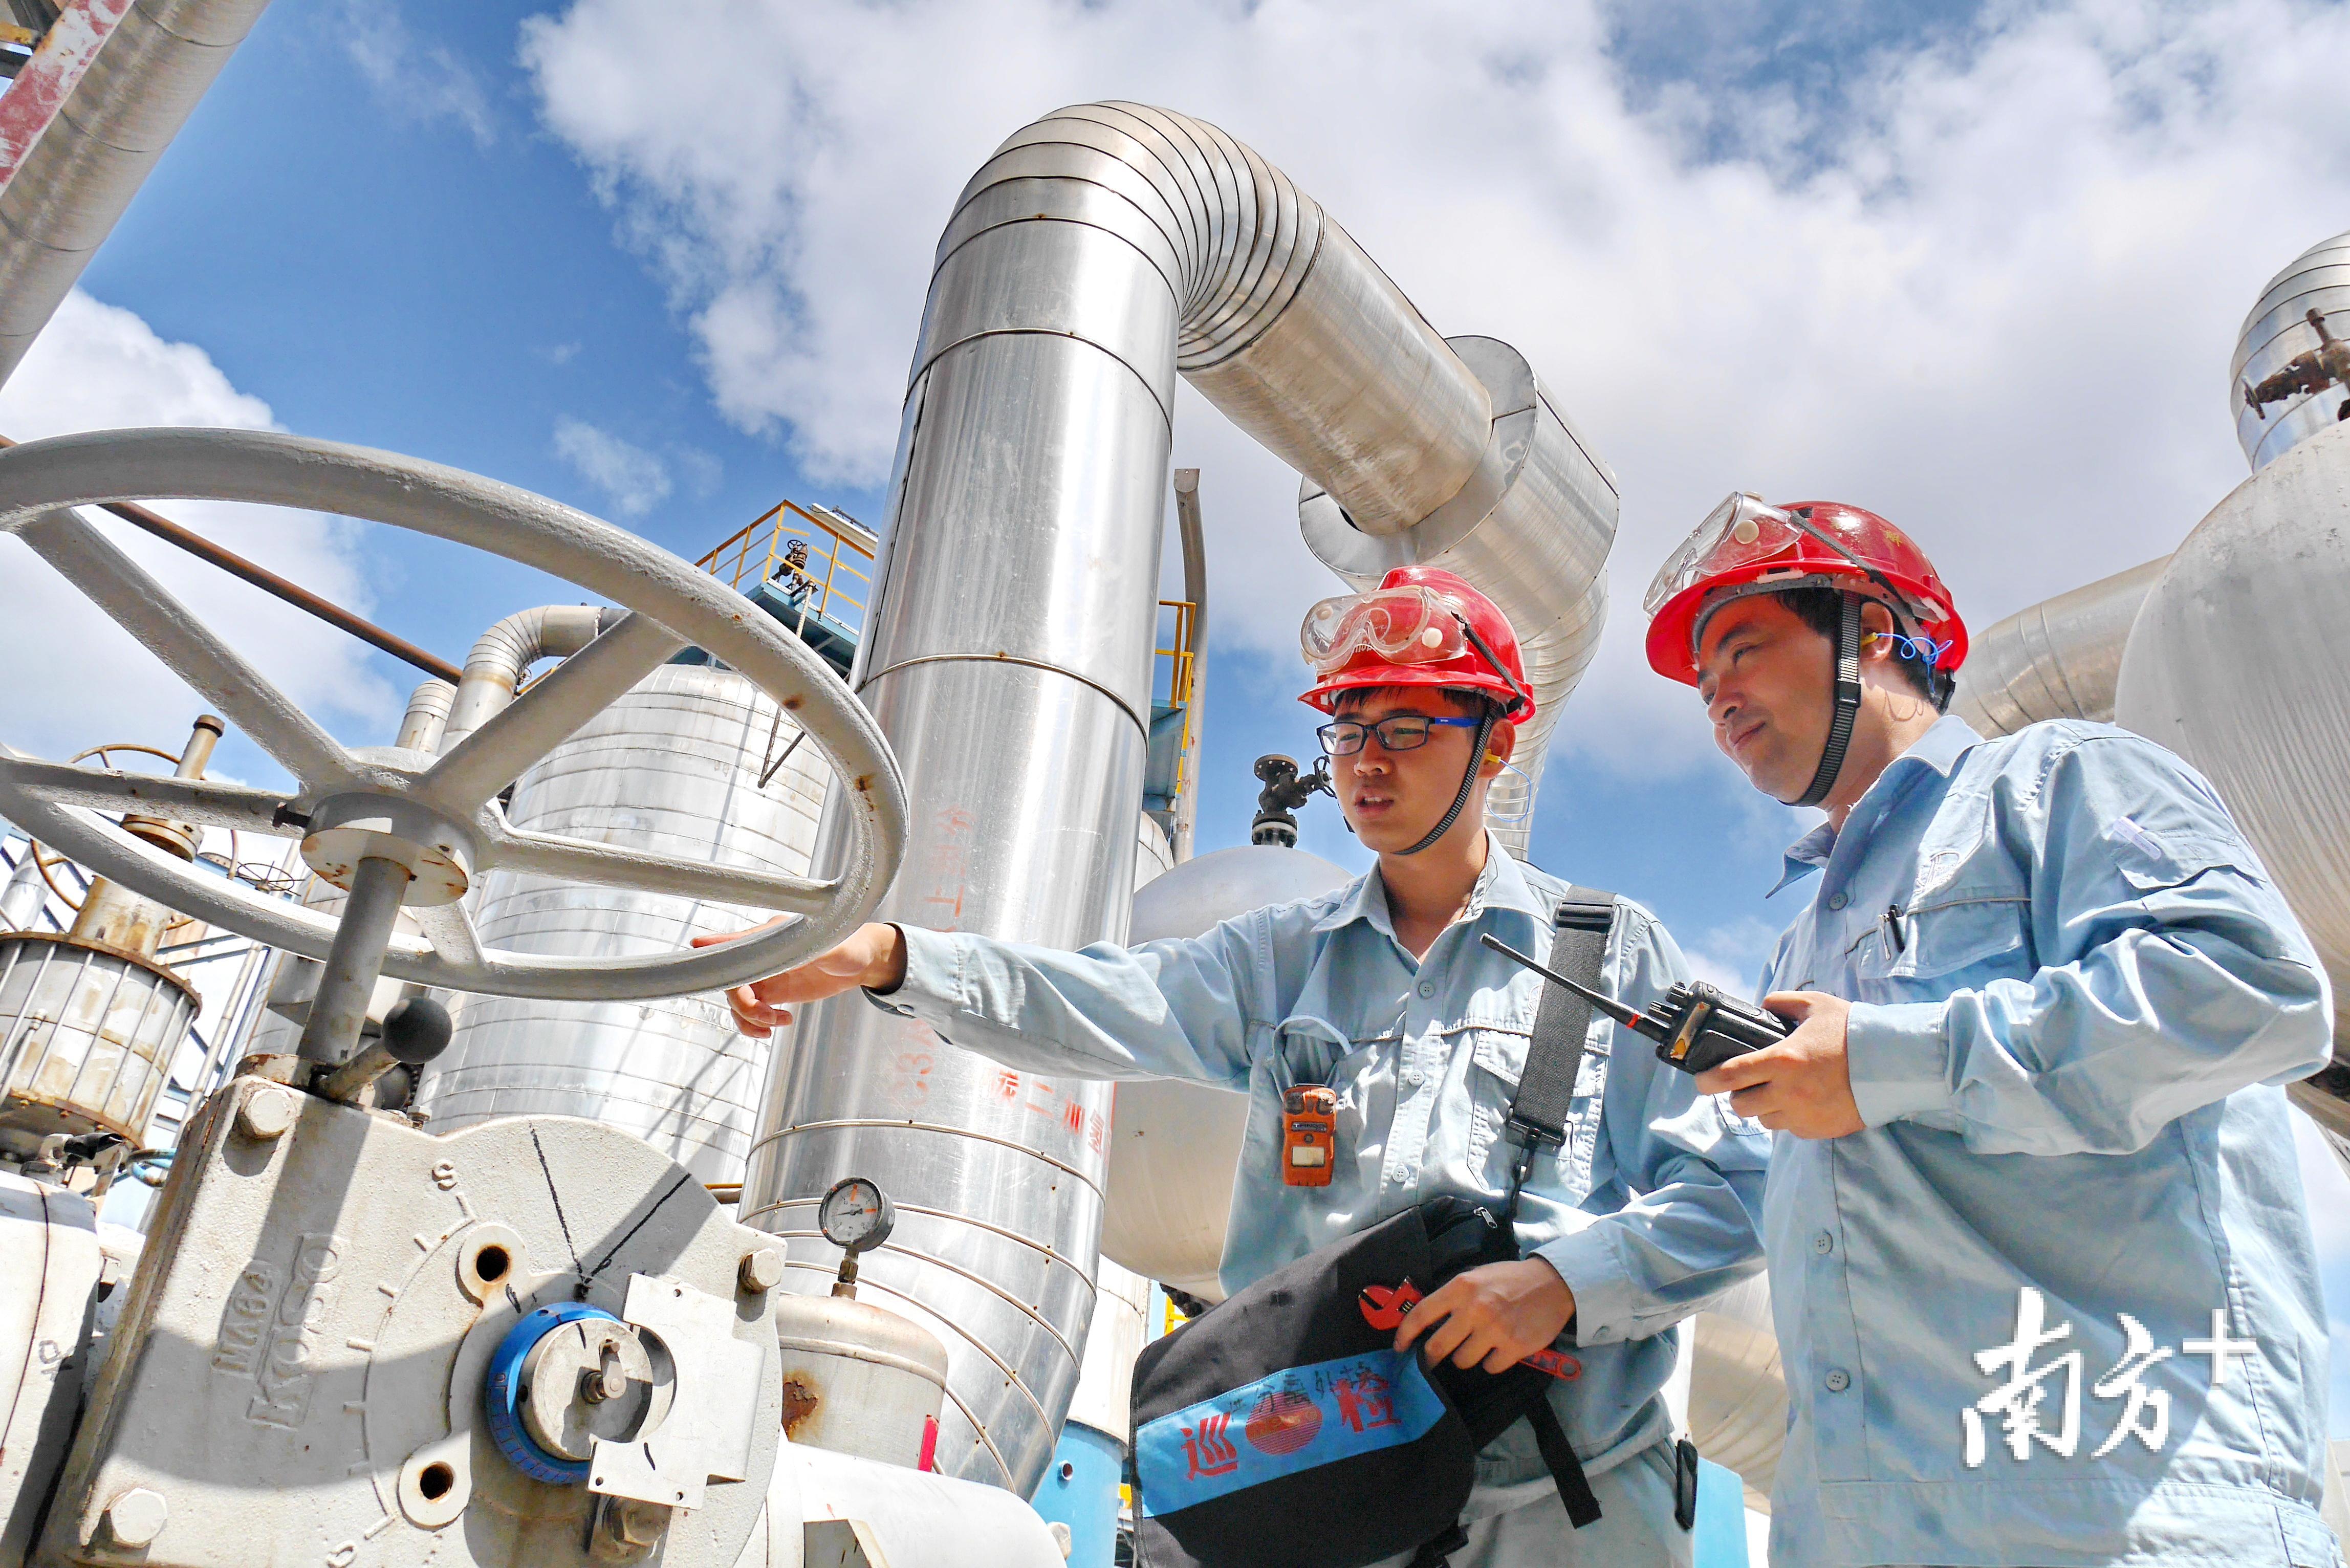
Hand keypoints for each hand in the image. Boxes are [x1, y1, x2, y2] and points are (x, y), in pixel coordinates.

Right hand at [689, 920, 906, 1038]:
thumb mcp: (826, 945)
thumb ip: (796, 944)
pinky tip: (778, 1024)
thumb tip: (771, 931)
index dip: (711, 957)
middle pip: (729, 982)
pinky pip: (750, 1011)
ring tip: (777, 1024)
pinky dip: (756, 1024)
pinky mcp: (773, 991)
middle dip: (742, 1005)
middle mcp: (760, 955)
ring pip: (736, 1001)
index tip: (693, 960)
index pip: (730, 946)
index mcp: (767, 937)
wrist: (864, 961)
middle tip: (768, 1018)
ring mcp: (765, 974)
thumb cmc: (849, 943)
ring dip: (749, 1019)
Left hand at [1392, 1258, 1575, 1374]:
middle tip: (1433, 1360)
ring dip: (1467, 1357)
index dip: (1405, 1335)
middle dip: (1432, 1357)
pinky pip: (1490, 1366)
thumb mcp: (1476, 1277)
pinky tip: (1501, 1348)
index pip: (1421, 1315)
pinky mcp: (1514, 1346)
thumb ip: (1453, 1297)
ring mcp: (1495, 1329)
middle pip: (1438, 1347)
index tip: (1400, 1347)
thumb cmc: (1509, 1280)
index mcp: (1460, 1288)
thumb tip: (1425, 1321)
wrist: (1552, 1283)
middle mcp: (1474, 1308)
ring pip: (1463, 1361)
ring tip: (1480, 1343)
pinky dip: (1493, 1361)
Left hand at [1692, 991, 1862, 1138]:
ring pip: (1765, 1120)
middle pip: (1742, 1105)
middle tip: (1749, 1082)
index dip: (1708, 1081)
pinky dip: (1790, 1118)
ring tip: (1780, 1091)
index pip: (1730, 1076)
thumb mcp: (1815, 1005)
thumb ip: (1782, 1003)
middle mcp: (1789, 1092)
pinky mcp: (1819, 1131)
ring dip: (1765, 1107)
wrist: (1894, 1064)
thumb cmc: (1852, 1031)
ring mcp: (1804, 1115)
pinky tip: (1803, 1101)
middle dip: (1739, 1094)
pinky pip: (1791, 1129)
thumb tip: (1762, 1008)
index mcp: (1783, 1060)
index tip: (1701, 1081)